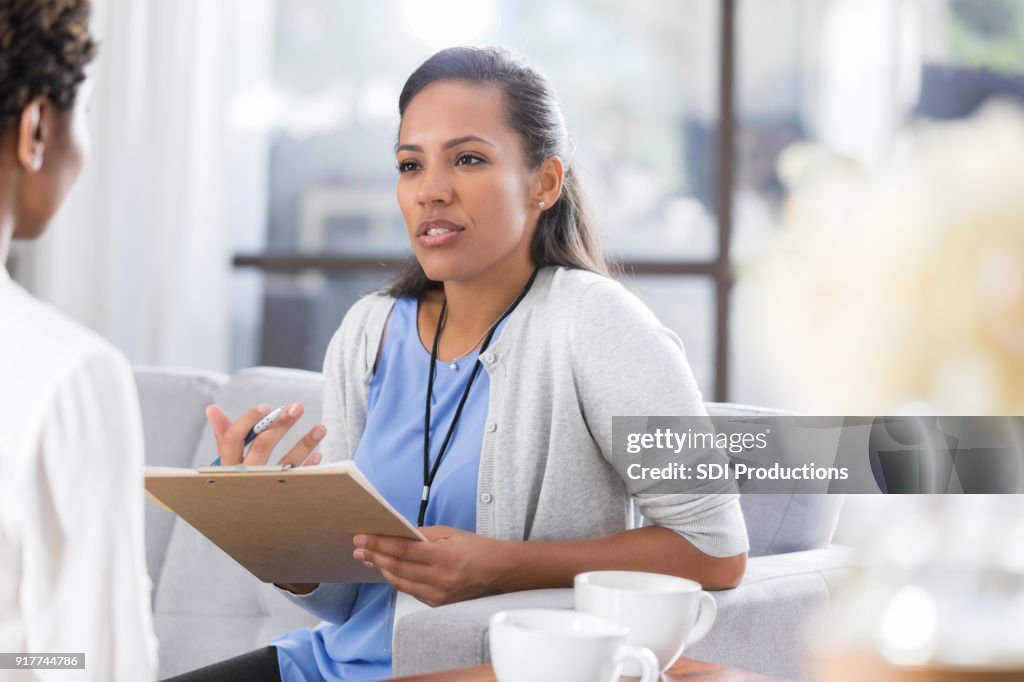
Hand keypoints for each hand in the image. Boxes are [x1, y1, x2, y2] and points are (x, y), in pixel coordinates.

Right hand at [206, 402, 325, 595]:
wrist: (246, 532)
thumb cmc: (234, 487)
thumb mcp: (225, 465)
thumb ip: (223, 436)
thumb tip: (212, 408)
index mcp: (226, 468)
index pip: (232, 438)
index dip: (249, 420)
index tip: (267, 406)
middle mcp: (243, 478)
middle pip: (262, 445)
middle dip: (281, 423)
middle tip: (298, 406)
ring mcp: (263, 491)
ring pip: (286, 463)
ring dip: (306, 443)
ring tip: (322, 427)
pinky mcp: (282, 502)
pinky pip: (299, 482)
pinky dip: (309, 467)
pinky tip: (319, 455)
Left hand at [352, 526, 508, 606]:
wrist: (500, 571)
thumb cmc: (476, 548)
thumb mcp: (451, 533)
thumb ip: (423, 534)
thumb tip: (396, 534)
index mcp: (444, 556)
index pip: (402, 549)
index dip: (378, 543)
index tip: (361, 538)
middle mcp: (440, 579)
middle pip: (396, 567)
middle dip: (374, 556)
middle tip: (358, 548)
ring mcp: (438, 595)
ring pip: (399, 582)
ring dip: (381, 569)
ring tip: (368, 558)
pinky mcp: (437, 604)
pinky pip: (410, 591)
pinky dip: (396, 579)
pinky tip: (388, 570)